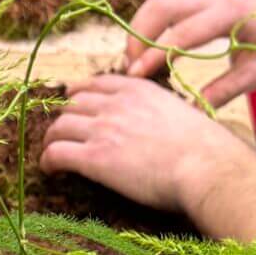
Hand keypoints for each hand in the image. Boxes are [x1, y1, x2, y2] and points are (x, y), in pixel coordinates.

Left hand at [39, 75, 251, 216]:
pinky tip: (50, 171)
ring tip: (52, 153)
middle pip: (72, 103)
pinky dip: (47, 161)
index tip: (74, 104)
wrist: (208, 167)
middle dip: (64, 118)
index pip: (96, 84)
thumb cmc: (207, 149)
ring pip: (58, 126)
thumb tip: (157, 128)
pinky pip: (56, 153)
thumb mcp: (181, 114)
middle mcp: (116, 104)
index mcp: (139, 89)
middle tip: (62, 134)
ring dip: (52, 139)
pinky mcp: (95, 157)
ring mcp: (103, 129)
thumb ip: (159, 112)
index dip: (79, 94)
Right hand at [125, 0, 255, 107]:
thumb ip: (224, 90)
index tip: (136, 76)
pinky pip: (172, 3)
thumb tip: (190, 112)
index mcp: (231, 15)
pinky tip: (153, 48)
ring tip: (136, 57)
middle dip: (138, 33)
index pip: (181, 33)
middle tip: (131, 67)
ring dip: (143, 24)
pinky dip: (154, 22)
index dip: (154, 55)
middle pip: (162, 3)